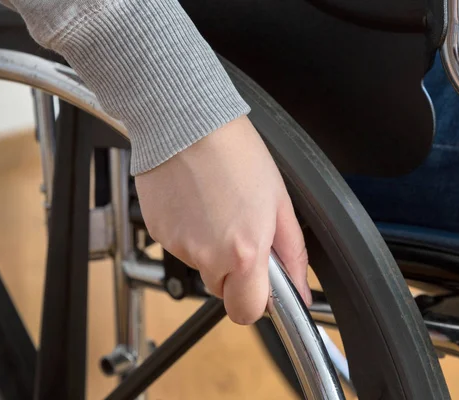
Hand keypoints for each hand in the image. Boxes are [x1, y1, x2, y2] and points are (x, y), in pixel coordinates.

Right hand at [135, 116, 311, 323]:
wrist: (188, 123)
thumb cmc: (236, 154)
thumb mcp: (280, 203)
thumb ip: (292, 253)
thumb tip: (299, 289)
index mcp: (245, 252)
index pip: (247, 311)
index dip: (257, 301)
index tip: (261, 284)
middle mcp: (208, 256)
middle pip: (223, 289)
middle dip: (235, 270)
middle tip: (241, 230)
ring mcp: (179, 246)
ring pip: (201, 266)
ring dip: (211, 247)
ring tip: (218, 206)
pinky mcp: (158, 233)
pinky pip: (180, 246)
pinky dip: (190, 232)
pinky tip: (198, 203)